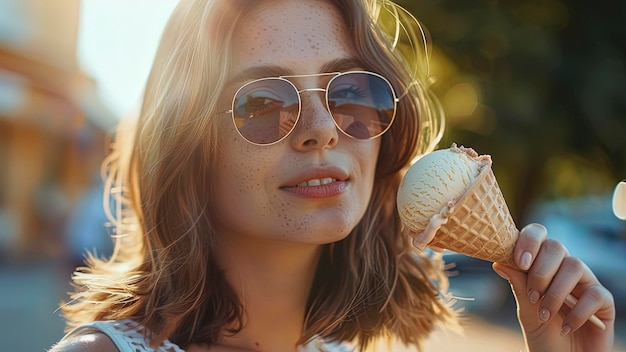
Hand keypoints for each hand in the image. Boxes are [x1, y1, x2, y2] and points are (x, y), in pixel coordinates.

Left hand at [492, 223, 614, 351]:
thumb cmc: (543, 335)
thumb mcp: (526, 310)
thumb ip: (518, 285)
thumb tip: (499, 261)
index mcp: (544, 265)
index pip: (539, 236)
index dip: (529, 241)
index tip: (519, 262)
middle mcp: (565, 270)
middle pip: (556, 247)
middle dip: (540, 270)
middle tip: (533, 295)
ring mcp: (586, 284)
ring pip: (575, 266)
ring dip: (555, 292)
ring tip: (545, 314)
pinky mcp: (604, 303)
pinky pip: (595, 295)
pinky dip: (577, 312)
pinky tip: (566, 327)